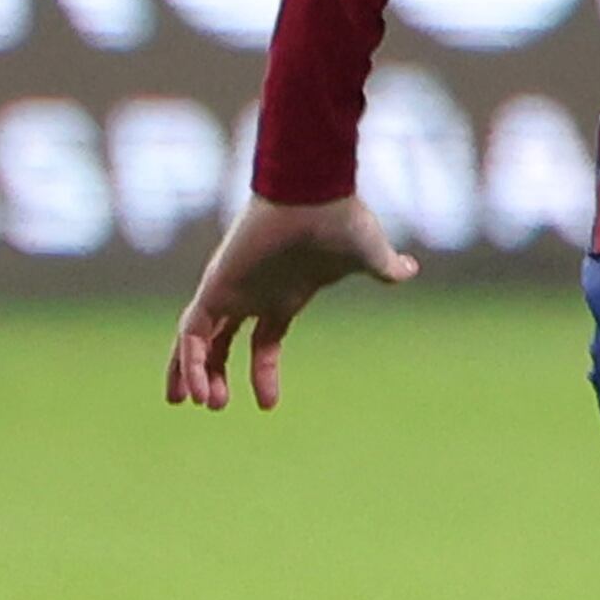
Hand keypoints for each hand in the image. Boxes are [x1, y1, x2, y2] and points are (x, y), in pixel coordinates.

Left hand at [164, 194, 414, 409]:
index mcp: (282, 295)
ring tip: (198, 404)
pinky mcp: (215, 285)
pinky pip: (191, 331)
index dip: (262, 373)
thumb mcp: (369, 254)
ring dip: (194, 373)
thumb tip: (411, 270)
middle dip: (213, 375)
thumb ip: (384, 269)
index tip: (268, 406)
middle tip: (215, 406)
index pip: (264, 342)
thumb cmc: (340, 219)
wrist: (314, 192)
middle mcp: (250, 295)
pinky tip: (195, 388)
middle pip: (219, 343)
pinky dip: (188, 361)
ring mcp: (230, 290)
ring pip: (197, 340)